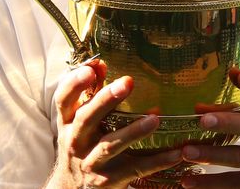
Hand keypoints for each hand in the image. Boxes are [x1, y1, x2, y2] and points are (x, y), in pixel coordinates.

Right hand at [45, 59, 181, 188]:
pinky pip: (136, 169)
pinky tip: (176, 153)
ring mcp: (91, 163)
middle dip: (106, 100)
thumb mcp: (79, 123)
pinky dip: (157, 161)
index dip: (75, 83)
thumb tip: (100, 63)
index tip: (91, 69)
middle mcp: (75, 142)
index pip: (64, 100)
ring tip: (155, 119)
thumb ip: (90, 94)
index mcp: (68, 123)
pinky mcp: (109, 180)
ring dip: (133, 131)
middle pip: (87, 118)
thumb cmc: (81, 146)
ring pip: (110, 145)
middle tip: (128, 82)